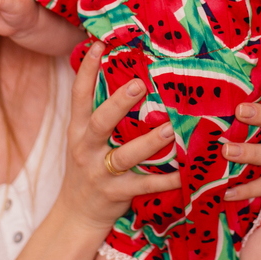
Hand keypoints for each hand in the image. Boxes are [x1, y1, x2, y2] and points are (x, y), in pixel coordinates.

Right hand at [57, 41, 179, 229]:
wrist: (76, 215)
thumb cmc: (87, 167)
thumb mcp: (83, 139)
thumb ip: (98, 113)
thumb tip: (123, 76)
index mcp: (77, 130)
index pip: (79, 95)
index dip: (87, 69)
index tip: (99, 44)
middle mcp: (86, 148)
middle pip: (100, 121)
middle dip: (119, 103)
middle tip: (140, 84)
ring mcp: (100, 172)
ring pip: (125, 155)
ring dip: (148, 142)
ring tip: (170, 128)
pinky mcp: (116, 193)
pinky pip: (144, 185)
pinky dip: (165, 180)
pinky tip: (184, 173)